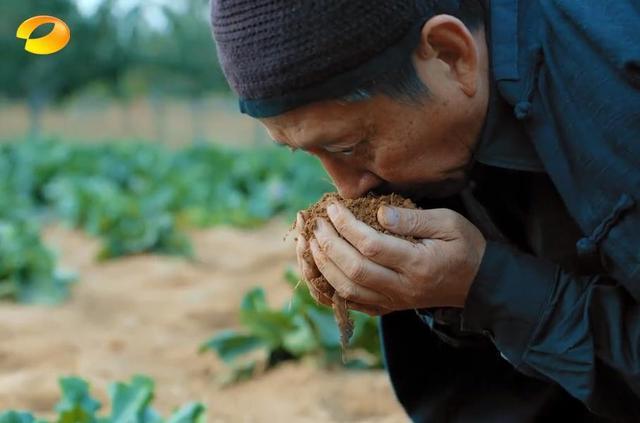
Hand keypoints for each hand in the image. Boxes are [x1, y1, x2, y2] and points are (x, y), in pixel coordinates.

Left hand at [307, 202, 486, 314]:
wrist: (479, 284)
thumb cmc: (465, 246)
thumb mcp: (449, 222)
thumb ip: (414, 219)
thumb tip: (379, 214)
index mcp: (418, 264)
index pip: (372, 246)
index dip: (346, 225)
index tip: (332, 205)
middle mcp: (402, 287)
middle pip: (353, 269)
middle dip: (327, 243)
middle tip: (314, 221)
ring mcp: (393, 301)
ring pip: (347, 289)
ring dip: (322, 265)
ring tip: (309, 241)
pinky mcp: (387, 307)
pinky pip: (352, 303)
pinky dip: (330, 288)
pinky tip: (317, 268)